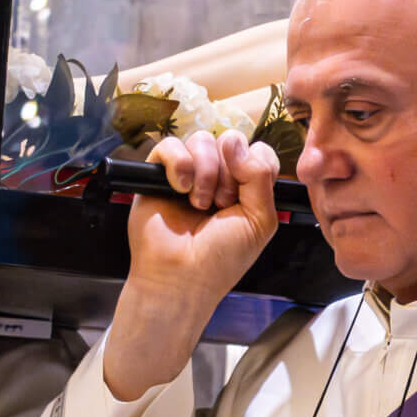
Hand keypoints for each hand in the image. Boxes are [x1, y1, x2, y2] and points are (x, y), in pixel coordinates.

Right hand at [103, 132, 280, 399]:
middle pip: (230, 141)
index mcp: (245, 186)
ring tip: (198, 204)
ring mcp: (187, 173)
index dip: (253, 166)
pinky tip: (179, 189)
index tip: (243, 197)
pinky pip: (169, 145)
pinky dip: (179, 164)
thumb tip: (233, 140)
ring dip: (205, 172)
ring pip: (201, 139)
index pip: (257, 149)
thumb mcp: (259, 218)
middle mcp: (217, 176)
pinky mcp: (156, 174)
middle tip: (220, 205)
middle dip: (229, 173)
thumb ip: (260, 176)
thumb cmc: (222, 256)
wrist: (181, 277)